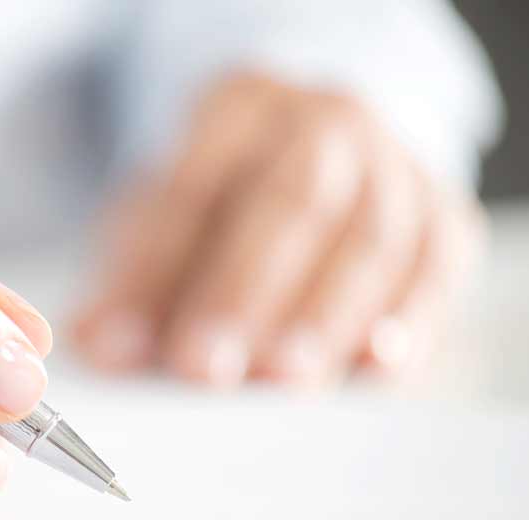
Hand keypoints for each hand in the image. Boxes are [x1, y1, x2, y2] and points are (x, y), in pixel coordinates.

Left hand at [74, 72, 485, 387]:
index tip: (123, 343)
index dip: (153, 270)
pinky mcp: (445, 220)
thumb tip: (101, 346)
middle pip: (291, 200)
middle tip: (204, 369)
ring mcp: (395, 166)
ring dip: (322, 317)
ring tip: (281, 381)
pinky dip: (408, 322)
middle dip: (242, 290)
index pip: (190, 187)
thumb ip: (130, 283)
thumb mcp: (162, 218)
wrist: (323, 146)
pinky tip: (373, 366)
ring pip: (370, 237)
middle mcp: (323, 125)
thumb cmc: (228, 199)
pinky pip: (435, 270)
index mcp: (237, 110)